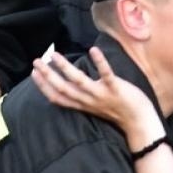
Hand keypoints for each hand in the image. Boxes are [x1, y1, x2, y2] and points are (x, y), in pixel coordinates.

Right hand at [30, 46, 163, 143]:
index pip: (58, 98)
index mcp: (82, 105)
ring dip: (65, 68)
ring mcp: (101, 96)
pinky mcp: (116, 90)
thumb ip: (83, 95)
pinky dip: (100, 62)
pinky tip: (93, 50)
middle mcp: (88, 101)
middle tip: (37, 61)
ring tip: (55, 55)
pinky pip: (106, 75)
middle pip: (63, 89)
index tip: (34, 73)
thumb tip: (72, 82)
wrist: (139, 122)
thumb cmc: (118, 110)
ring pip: (79, 81)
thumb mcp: (95, 105)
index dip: (43, 87)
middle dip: (48, 75)